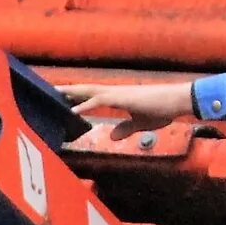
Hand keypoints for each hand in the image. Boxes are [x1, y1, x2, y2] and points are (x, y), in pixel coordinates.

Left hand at [60, 78, 197, 140]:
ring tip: (53, 92)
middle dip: (67, 90)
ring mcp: (116, 93)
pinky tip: (72, 110)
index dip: (77, 95)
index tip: (63, 95)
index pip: (92, 94)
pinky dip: (84, 105)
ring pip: (87, 90)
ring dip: (70, 92)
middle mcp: (114, 92)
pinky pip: (98, 100)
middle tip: (49, 89)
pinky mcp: (121, 98)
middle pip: (85, 89)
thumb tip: (111, 136)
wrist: (176, 101)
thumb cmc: (162, 109)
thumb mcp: (140, 123)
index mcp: (117, 97)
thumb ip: (125, 129)